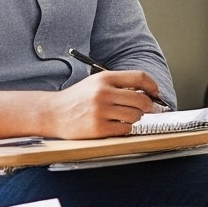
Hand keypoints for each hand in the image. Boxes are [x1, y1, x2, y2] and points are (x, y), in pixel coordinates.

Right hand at [44, 71, 161, 138]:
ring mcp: (100, 111)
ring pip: (136, 116)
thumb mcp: (95, 83)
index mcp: (104, 78)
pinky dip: (125, 128)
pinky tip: (115, 125)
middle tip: (146, 109)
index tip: (156, 93)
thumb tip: (147, 93)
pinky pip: (125, 129)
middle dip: (148, 106)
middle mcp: (103, 93)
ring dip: (135, 118)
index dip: (153, 86)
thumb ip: (118, 85)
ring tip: (124, 116)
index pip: (139, 77)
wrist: (52, 113)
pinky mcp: (98, 128)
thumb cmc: (77, 99)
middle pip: (142, 99)